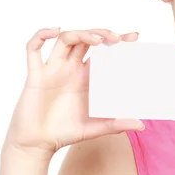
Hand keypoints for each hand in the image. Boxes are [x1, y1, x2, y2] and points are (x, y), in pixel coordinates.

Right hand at [3, 27, 143, 160]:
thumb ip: (116, 124)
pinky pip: (33, 49)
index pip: (104, 52)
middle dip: (101, 34)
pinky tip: (54, 30)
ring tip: (98, 40)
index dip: (118, 41)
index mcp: (86, 78)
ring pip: (66, 39)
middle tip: (117, 39)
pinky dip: (41, 35)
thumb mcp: (95, 128)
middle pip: (86, 40)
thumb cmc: (65, 133)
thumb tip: (141, 125)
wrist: (38, 144)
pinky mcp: (36, 75)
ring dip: (81, 34)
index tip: (134, 36)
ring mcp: (53, 69)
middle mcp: (71, 69)